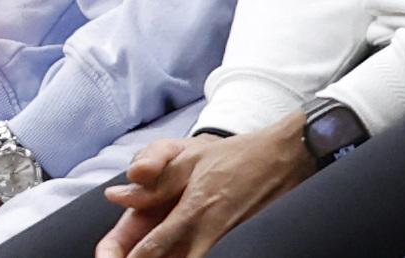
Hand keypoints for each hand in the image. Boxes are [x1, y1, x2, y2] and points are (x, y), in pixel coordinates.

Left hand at [97, 117, 314, 257]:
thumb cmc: (237, 156)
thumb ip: (154, 180)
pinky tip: (180, 252)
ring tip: (162, 253)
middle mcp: (206, 235)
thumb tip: (116, 194)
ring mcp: (226, 246)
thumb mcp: (191, 157)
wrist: (287, 158)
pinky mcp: (240, 249)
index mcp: (189, 212)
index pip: (147, 252)